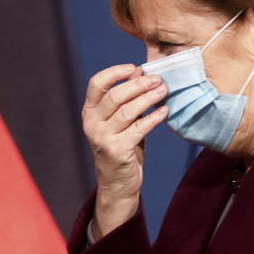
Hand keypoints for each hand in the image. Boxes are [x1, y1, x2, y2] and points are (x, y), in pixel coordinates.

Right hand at [81, 64, 168, 238]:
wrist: (117, 185)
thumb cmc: (121, 149)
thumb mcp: (118, 124)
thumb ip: (125, 101)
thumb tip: (141, 74)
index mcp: (89, 113)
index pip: (96, 85)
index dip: (114, 73)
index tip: (134, 68)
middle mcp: (92, 125)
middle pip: (114, 96)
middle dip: (138, 85)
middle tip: (157, 79)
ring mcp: (103, 139)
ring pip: (127, 111)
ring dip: (148, 98)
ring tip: (163, 90)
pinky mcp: (118, 151)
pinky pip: (139, 129)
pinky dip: (154, 117)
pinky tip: (164, 111)